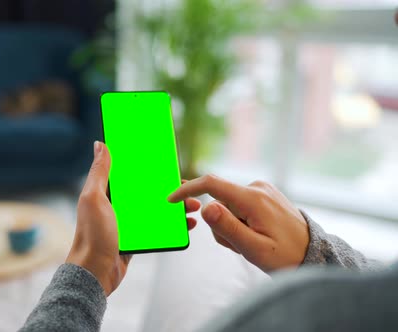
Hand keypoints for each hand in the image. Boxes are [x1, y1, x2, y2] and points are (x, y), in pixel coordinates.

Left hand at [66, 141, 199, 295]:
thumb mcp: (94, 198)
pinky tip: (187, 225)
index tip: (168, 162)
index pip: (131, 175)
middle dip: (170, 190)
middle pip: (148, 192)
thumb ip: (99, 172)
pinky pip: (158, 229)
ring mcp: (128, 223)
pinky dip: (173, 226)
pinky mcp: (136, 239)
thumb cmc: (92, 235)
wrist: (95, 273)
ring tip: (194, 207)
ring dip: (176, 208)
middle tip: (189, 188)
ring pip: (157, 210)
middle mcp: (117, 206)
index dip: (148, 168)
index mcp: (106, 193)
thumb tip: (100, 144)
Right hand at [168, 175, 308, 272]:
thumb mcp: (253, 249)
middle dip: (221, 225)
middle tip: (240, 245)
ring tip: (251, 242)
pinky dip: (240, 221)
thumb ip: (228, 228)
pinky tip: (255, 234)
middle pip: (219, 202)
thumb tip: (205, 207)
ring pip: (228, 206)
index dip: (187, 190)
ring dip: (232, 225)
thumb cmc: (285, 256)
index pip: (211, 185)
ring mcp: (261, 189)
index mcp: (253, 199)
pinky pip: (239, 205)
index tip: (171, 200)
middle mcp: (257, 188)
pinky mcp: (263, 194)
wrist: (313, 254)